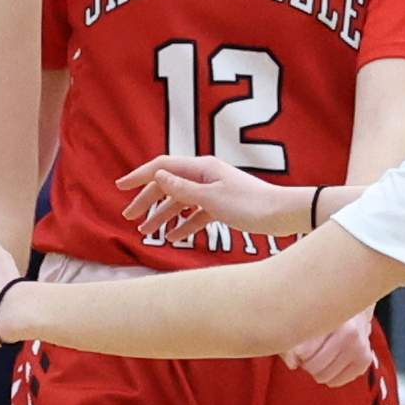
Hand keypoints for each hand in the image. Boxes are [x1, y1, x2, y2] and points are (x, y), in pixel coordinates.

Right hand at [117, 155, 307, 239]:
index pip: (162, 167)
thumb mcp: (211, 199)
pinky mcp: (223, 206)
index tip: (120, 187)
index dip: (139, 176)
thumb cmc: (250, 205)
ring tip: (147, 233)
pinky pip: (196, 214)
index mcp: (201, 168)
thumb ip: (182, 189)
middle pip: (168, 185)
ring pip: (181, 202)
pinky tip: (174, 237)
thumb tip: (157, 176)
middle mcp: (205, 176)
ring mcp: (214, 191)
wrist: (283, 214)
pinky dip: (184, 224)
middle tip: (130, 217)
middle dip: (147, 200)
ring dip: (163, 216)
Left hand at [283, 307, 376, 386]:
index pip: (304, 351)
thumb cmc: (325, 314)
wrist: (354, 307)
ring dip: (317, 370)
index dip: (296, 352)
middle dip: (306, 362)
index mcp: (331, 318)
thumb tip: (292, 364)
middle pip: (314, 366)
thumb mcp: (307, 319)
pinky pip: (336, 381)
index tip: (298, 345)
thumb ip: (292, 340)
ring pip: (324, 376)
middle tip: (308, 353)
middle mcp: (349, 333)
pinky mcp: (364, 360)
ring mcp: (359, 348)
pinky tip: (331, 362)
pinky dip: (329, 376)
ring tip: (319, 356)